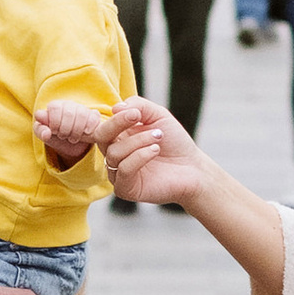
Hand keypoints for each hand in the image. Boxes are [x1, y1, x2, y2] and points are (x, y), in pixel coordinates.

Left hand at [35, 99, 104, 166]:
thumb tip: (46, 133)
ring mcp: (82, 109)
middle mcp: (69, 104)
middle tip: (63, 137)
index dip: (54, 122)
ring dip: (77, 130)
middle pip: (69, 112)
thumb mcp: (43, 134)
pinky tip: (86, 133)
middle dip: (65, 129)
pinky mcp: (93, 115)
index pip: (55, 107)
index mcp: (55, 106)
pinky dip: (90, 125)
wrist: (69, 144)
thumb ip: (40, 130)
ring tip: (72, 138)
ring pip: (82, 114)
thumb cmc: (54, 135)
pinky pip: (94, 116)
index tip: (54, 131)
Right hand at [100, 95, 208, 210]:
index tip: (136, 113)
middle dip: (117, 124)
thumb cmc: (175, 142)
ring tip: (158, 138)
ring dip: (138, 141)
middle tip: (139, 118)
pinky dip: (140, 156)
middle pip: (101, 137)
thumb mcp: (157, 115)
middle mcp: (115, 154)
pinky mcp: (125, 189)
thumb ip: (137, 105)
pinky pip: (123, 170)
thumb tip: (115, 108)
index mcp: (118, 137)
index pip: (104, 125)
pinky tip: (155, 151)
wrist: (193, 168)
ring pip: (114, 153)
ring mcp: (118, 173)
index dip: (116, 117)